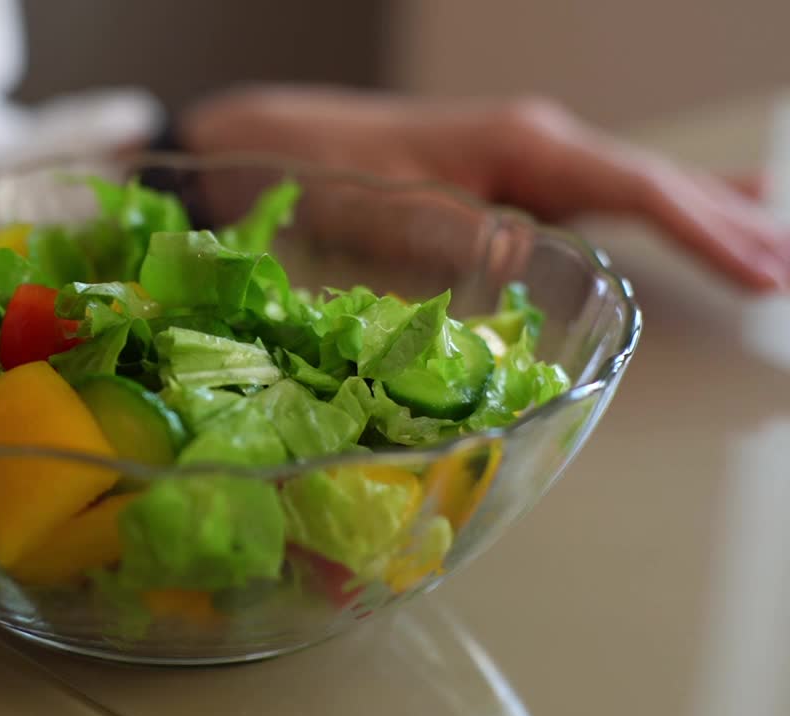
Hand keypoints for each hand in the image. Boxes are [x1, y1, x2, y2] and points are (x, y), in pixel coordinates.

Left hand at [181, 86, 789, 291]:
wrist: (278, 144)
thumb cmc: (331, 174)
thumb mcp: (402, 214)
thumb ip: (479, 240)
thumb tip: (548, 264)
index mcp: (523, 146)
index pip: (638, 188)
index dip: (708, 231)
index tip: (763, 271)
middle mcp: (537, 142)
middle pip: (655, 181)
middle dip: (727, 224)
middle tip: (788, 269)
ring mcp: (526, 155)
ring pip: (637, 183)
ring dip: (707, 213)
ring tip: (774, 238)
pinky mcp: (509, 174)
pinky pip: (604, 190)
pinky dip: (660, 206)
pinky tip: (690, 208)